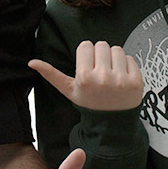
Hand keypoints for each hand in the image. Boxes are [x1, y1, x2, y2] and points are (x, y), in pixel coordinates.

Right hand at [29, 40, 143, 110]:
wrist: (112, 124)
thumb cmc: (89, 103)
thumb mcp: (69, 90)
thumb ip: (51, 74)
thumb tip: (31, 62)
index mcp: (84, 77)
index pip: (86, 45)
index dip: (86, 55)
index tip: (88, 67)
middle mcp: (103, 77)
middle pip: (101, 44)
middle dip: (100, 55)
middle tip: (100, 71)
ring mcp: (121, 79)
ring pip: (117, 49)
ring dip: (114, 59)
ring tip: (111, 74)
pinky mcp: (136, 81)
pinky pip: (131, 58)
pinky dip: (127, 65)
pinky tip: (122, 78)